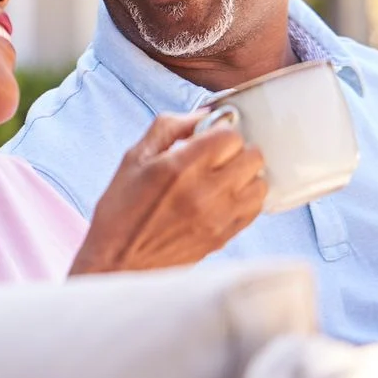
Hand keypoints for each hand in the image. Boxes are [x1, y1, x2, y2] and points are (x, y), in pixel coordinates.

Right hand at [69, 111, 265, 274]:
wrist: (117, 262)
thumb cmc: (121, 210)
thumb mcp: (134, 158)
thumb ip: (169, 127)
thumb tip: (203, 115)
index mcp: (179, 167)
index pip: (230, 136)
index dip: (220, 131)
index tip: (208, 138)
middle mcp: (204, 192)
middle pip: (252, 157)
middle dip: (236, 151)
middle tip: (218, 157)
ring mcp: (218, 218)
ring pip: (259, 183)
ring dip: (245, 176)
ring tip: (225, 178)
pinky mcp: (224, 238)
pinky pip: (255, 210)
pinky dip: (246, 199)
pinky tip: (227, 198)